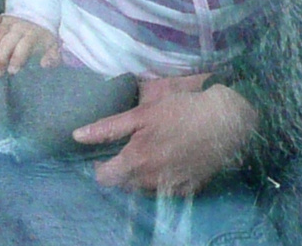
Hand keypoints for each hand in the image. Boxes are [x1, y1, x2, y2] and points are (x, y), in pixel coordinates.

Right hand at [0, 13, 59, 75]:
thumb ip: (53, 58)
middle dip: (0, 57)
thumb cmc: (45, 40)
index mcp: (33, 35)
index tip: (12, 71)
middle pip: (7, 41)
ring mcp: (9, 21)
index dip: (17, 58)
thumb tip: (44, 64)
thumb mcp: (54, 49)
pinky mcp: (1, 18)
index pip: (24, 45)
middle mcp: (19, 27)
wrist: (40, 18)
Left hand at [72, 75, 255, 195]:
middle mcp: (152, 180)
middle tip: (127, 150)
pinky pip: (167, 191)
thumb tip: (76, 136)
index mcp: (136, 160)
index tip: (103, 154)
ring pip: (145, 189)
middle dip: (120, 171)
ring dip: (140, 176)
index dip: (100, 166)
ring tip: (147, 154)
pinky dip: (162, 180)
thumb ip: (107, 128)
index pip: (105, 178)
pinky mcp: (191, 188)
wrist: (226, 119)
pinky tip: (168, 162)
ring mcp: (173, 187)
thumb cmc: (180, 110)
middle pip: (124, 185)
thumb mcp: (141, 114)